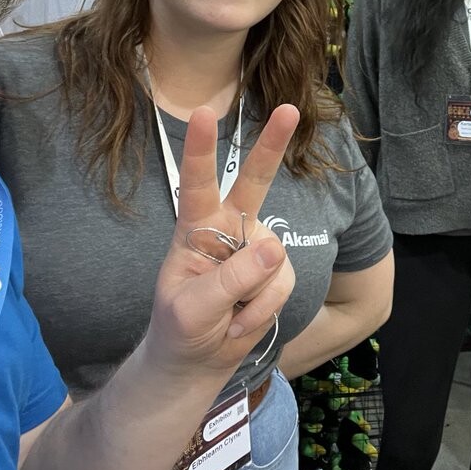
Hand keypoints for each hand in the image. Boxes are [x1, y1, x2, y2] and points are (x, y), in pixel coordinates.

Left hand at [147, 104, 299, 374]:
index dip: (202, 150)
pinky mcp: (277, 271)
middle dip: (272, 145)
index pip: (197, 184)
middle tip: (290, 109)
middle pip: (254, 181)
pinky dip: (264, 309)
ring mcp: (256, 248)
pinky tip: (243, 320)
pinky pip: (283, 283)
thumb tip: (275, 248)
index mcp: (195, 228)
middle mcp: (230, 227)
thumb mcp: (192, 309)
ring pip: (273, 259)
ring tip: (227, 316)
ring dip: (253, 297)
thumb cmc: (181, 328)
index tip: (204, 114)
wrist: (197, 360)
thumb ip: (230, 279)